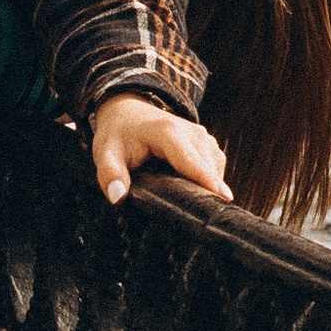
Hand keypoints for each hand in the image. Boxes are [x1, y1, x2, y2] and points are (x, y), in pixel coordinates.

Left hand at [89, 93, 230, 205]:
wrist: (127, 111)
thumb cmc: (118, 134)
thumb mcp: (106, 152)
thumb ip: (109, 174)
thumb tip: (117, 196)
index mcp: (168, 133)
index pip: (192, 162)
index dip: (208, 182)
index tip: (225, 200)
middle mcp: (191, 132)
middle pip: (208, 169)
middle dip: (207, 193)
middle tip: (200, 220)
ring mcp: (202, 136)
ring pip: (215, 168)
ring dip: (208, 188)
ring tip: (194, 208)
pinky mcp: (207, 143)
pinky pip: (215, 166)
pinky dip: (209, 181)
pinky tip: (193, 192)